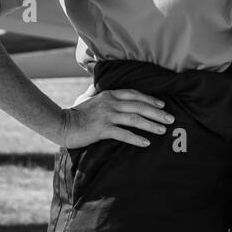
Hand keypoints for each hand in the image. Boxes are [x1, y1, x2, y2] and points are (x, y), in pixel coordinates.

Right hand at [55, 88, 174, 148]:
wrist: (60, 124)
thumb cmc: (75, 113)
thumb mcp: (87, 98)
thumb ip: (95, 93)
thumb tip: (95, 89)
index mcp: (109, 94)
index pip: (135, 94)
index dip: (150, 99)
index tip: (163, 104)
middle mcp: (110, 103)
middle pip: (139, 106)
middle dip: (157, 112)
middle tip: (171, 118)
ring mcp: (107, 116)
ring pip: (135, 119)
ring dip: (151, 124)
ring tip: (163, 130)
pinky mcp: (102, 129)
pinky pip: (123, 134)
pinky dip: (136, 138)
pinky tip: (146, 143)